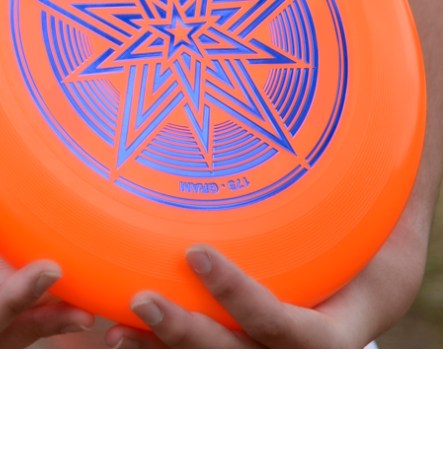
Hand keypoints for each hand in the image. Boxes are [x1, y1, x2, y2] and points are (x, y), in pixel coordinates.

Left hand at [104, 221, 424, 348]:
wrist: (361, 298)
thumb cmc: (370, 257)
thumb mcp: (386, 234)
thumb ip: (376, 201)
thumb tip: (385, 133)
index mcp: (330, 334)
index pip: (283, 327)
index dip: (241, 298)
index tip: (197, 253)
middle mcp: (290, 357)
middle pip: (236, 359)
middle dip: (188, 336)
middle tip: (144, 301)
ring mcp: (257, 357)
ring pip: (207, 366)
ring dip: (160, 352)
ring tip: (114, 333)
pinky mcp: (233, 349)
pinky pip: (190, 358)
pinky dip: (154, 350)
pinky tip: (116, 332)